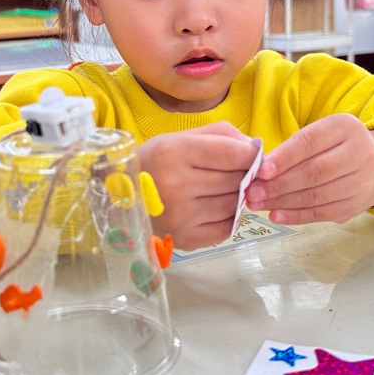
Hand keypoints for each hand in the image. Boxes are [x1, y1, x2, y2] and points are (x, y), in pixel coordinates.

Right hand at [137, 122, 259, 250]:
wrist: (119, 197)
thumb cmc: (154, 163)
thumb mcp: (179, 137)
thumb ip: (219, 135)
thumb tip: (254, 148)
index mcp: (174, 152)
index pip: (234, 154)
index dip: (252, 155)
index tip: (254, 155)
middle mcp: (177, 185)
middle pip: (237, 179)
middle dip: (247, 174)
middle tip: (244, 172)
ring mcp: (181, 216)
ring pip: (235, 205)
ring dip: (239, 196)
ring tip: (229, 189)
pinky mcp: (185, 239)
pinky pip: (227, 228)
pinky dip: (230, 217)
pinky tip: (218, 207)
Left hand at [244, 114, 373, 225]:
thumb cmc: (333, 147)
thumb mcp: (320, 134)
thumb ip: (293, 148)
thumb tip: (258, 170)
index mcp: (345, 127)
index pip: (310, 142)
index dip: (284, 158)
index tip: (261, 171)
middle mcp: (360, 153)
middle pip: (314, 172)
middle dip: (279, 184)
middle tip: (252, 192)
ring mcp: (362, 181)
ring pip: (316, 195)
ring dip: (282, 202)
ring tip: (258, 204)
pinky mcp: (356, 205)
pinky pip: (321, 212)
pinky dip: (296, 216)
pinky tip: (276, 215)